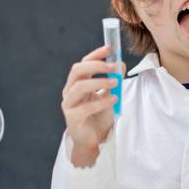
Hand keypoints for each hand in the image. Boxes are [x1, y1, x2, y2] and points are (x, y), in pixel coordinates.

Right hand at [61, 45, 124, 165]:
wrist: (94, 139)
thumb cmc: (99, 116)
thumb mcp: (109, 95)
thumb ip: (113, 80)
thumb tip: (120, 64)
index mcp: (77, 83)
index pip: (83, 64)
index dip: (95, 55)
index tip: (109, 48)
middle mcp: (70, 91)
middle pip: (77, 71)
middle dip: (96, 65)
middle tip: (113, 66)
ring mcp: (69, 104)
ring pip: (79, 87)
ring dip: (99, 82)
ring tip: (115, 82)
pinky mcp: (72, 118)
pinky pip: (85, 107)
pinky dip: (101, 102)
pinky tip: (114, 99)